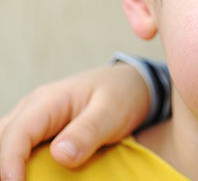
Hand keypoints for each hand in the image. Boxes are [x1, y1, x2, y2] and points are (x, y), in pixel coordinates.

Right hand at [0, 63, 149, 180]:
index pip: (17, 133)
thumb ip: (88, 132)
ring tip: (22, 180)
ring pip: (4, 142)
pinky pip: (18, 146)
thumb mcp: (111, 112)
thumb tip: (61, 155)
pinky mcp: (38, 131)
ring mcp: (33, 119)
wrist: (129, 84)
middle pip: (2, 139)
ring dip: (8, 163)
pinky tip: (28, 175)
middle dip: (4, 166)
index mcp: (48, 101)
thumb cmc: (121, 94)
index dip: (10, 162)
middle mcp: (33, 109)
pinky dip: (17, 162)